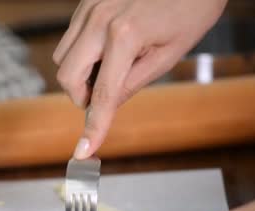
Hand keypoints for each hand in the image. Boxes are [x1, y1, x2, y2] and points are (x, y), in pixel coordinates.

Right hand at [54, 0, 226, 158]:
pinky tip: (108, 46)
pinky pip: (70, 36)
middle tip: (105, 93)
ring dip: (80, 72)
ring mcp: (89, 6)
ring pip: (62, 56)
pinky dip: (82, 51)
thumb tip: (106, 107)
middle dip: (81, 94)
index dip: (93, 127)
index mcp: (125, 35)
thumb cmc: (191, 7)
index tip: (83, 151)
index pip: (103, 94)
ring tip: (111, 64)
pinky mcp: (86, 0)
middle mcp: (99, 19)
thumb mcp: (169, 53)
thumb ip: (133, 82)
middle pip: (66, 76)